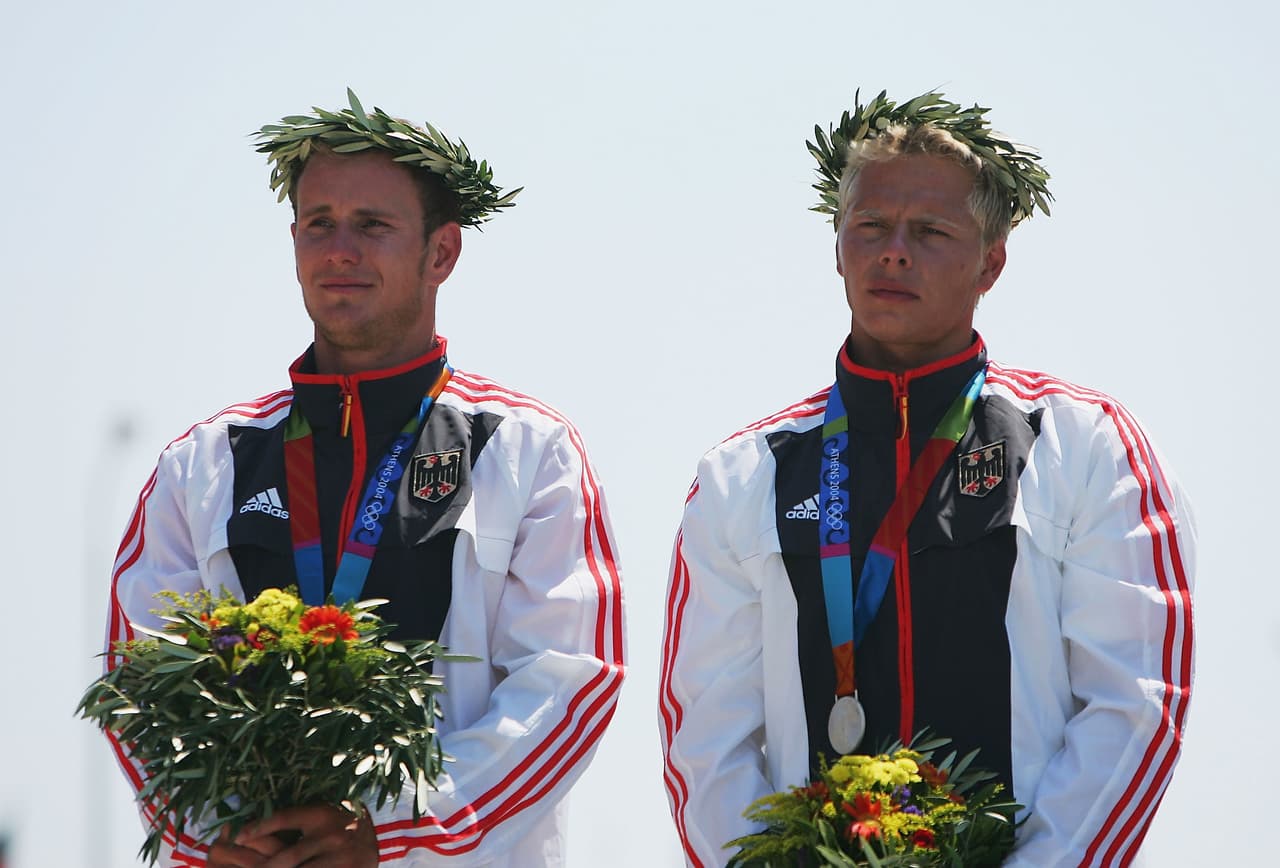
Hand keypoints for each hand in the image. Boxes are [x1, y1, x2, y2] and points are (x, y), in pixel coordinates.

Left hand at [209, 804, 377, 867]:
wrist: (374, 839)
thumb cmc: (337, 824)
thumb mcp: (318, 815)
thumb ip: (293, 820)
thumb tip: (249, 829)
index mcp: (321, 814)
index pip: (284, 818)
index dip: (259, 828)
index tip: (237, 837)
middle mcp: (332, 834)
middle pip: (288, 856)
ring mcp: (341, 856)